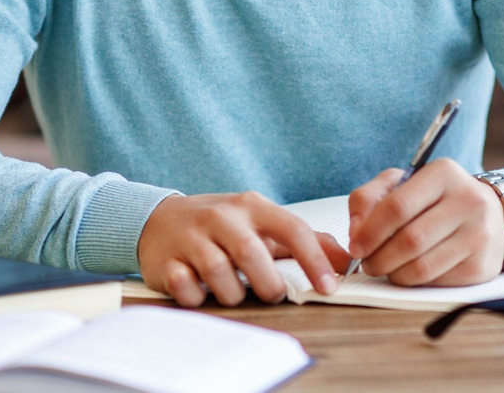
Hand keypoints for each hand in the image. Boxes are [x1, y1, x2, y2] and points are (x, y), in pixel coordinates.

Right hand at [138, 191, 349, 306]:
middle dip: (269, 284)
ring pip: (219, 274)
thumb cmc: (221, 225)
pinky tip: (201, 290)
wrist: (159, 219)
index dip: (314, 259)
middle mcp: (222, 217)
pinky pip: (186, 288)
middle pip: (252, 253)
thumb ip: (304, 240)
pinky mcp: (166, 261)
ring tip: (234, 291)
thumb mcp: (262, 223)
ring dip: (233, 294)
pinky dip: (198, 297)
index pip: (292, 228)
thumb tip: (344, 259)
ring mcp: (191, 238)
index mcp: (252, 206)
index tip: (328, 286)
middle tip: (273, 293)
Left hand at [346, 158, 503, 285]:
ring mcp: (479, 234)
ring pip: (421, 267)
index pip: (397, 206)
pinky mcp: (482, 265)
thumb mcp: (402, 184)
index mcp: (444, 174)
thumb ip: (369, 198)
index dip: (370, 232)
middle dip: (379, 258)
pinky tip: (411, 272)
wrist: (489, 216)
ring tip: (386, 269)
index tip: (355, 247)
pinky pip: (436, 282)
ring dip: (394, 274)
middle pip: (409, 240)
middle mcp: (468, 201)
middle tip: (368, 264)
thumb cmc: (437, 200)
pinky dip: (415, 282)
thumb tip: (356, 232)